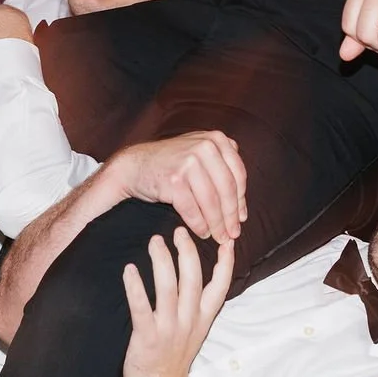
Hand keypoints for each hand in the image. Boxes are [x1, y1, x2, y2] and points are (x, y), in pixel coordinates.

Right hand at [109, 131, 246, 241]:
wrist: (135, 165)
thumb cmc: (171, 163)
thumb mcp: (200, 152)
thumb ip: (223, 167)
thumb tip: (242, 205)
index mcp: (216, 139)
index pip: (237, 174)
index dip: (241, 199)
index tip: (242, 218)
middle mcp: (204, 147)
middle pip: (227, 189)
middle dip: (231, 215)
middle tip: (233, 234)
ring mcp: (189, 162)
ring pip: (211, 201)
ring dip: (217, 224)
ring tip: (219, 237)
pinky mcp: (174, 180)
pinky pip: (193, 209)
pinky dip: (199, 225)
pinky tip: (202, 232)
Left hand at [122, 228, 232, 376]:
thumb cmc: (171, 359)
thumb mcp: (193, 333)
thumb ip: (195, 306)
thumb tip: (191, 276)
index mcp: (202, 320)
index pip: (220, 287)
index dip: (226, 263)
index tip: (227, 240)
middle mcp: (188, 322)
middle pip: (193, 279)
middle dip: (188, 251)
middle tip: (179, 230)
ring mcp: (168, 329)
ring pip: (168, 287)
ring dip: (162, 261)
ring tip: (155, 241)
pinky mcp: (146, 337)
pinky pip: (140, 307)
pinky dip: (135, 286)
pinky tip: (129, 270)